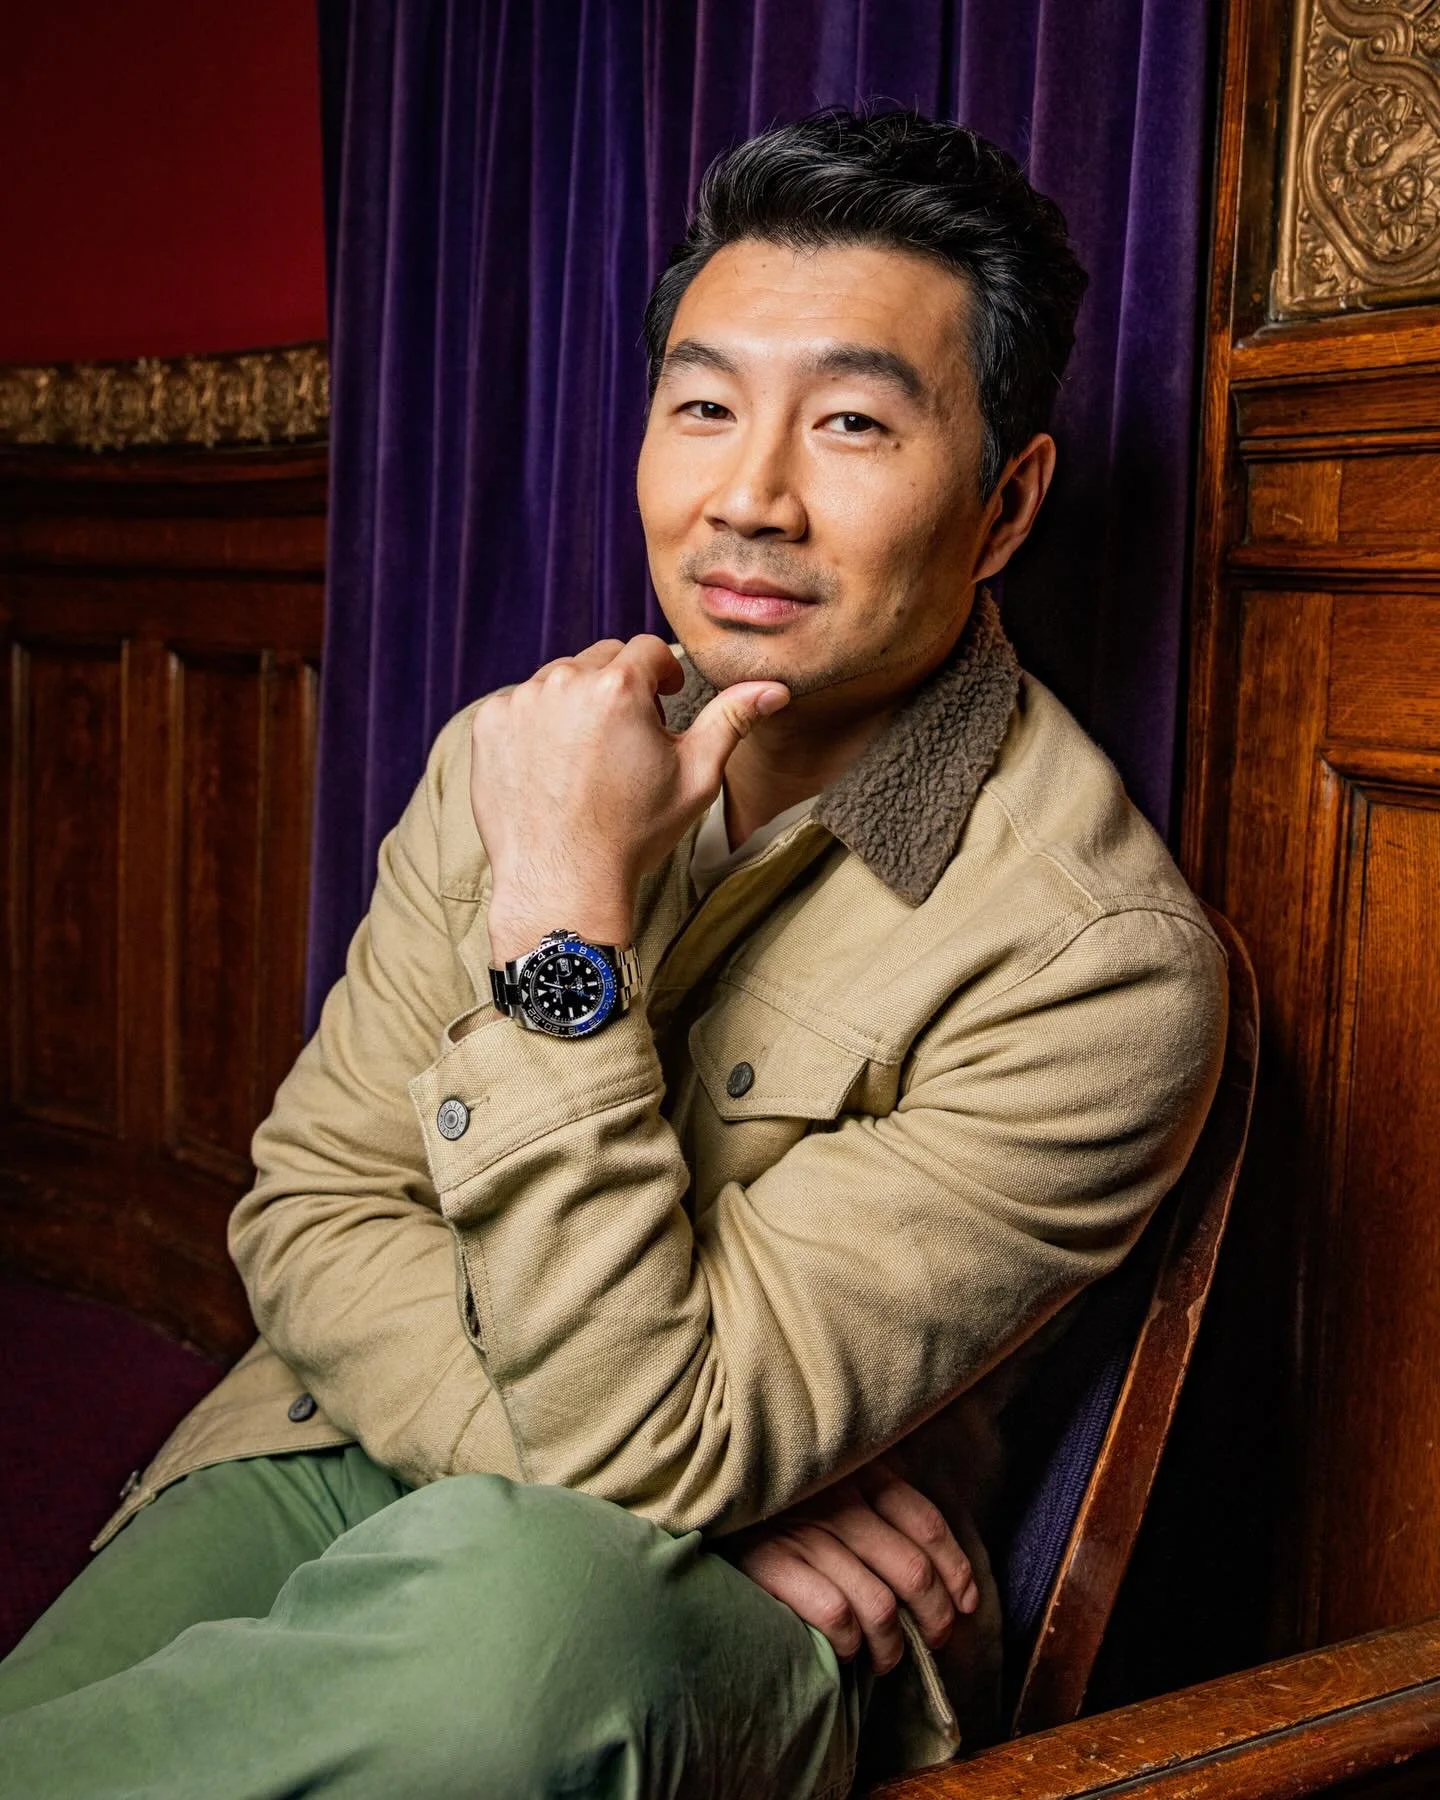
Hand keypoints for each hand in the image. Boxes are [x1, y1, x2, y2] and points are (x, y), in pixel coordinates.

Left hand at [470, 636, 787, 961]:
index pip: (646, 650)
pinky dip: (538, 724)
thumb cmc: (634, 834)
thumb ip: (732, 720)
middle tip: (628, 739)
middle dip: (619, 687)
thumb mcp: (696, 777)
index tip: (663, 703)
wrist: (563, 884)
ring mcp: (519, 703)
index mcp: (618, 687)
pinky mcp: (489, 725)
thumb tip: (774, 688)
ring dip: (578, 703)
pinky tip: (553, 767)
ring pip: (559, 679)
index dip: (661, 677)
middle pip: (601, 659)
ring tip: (589, 757)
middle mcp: (563, 683)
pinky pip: (521, 705)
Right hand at [729, 1462, 978, 1674]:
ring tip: (885, 1657)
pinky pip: (835, 1614)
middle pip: (912, 1571)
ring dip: (892, 1646)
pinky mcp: (771, 1563)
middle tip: (932, 1642)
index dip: (956, 1571)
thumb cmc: (780, 1502)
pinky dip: (849, 1641)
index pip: (925, 1522)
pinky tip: (845, 1648)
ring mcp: (804, 1533)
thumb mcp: (834, 1487)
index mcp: (858, 1473)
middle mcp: (837, 1501)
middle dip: (934, 1619)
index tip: (965, 1604)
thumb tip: (951, 1585)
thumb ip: (881, 1515)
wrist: (700, 1493)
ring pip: (880, 1605)